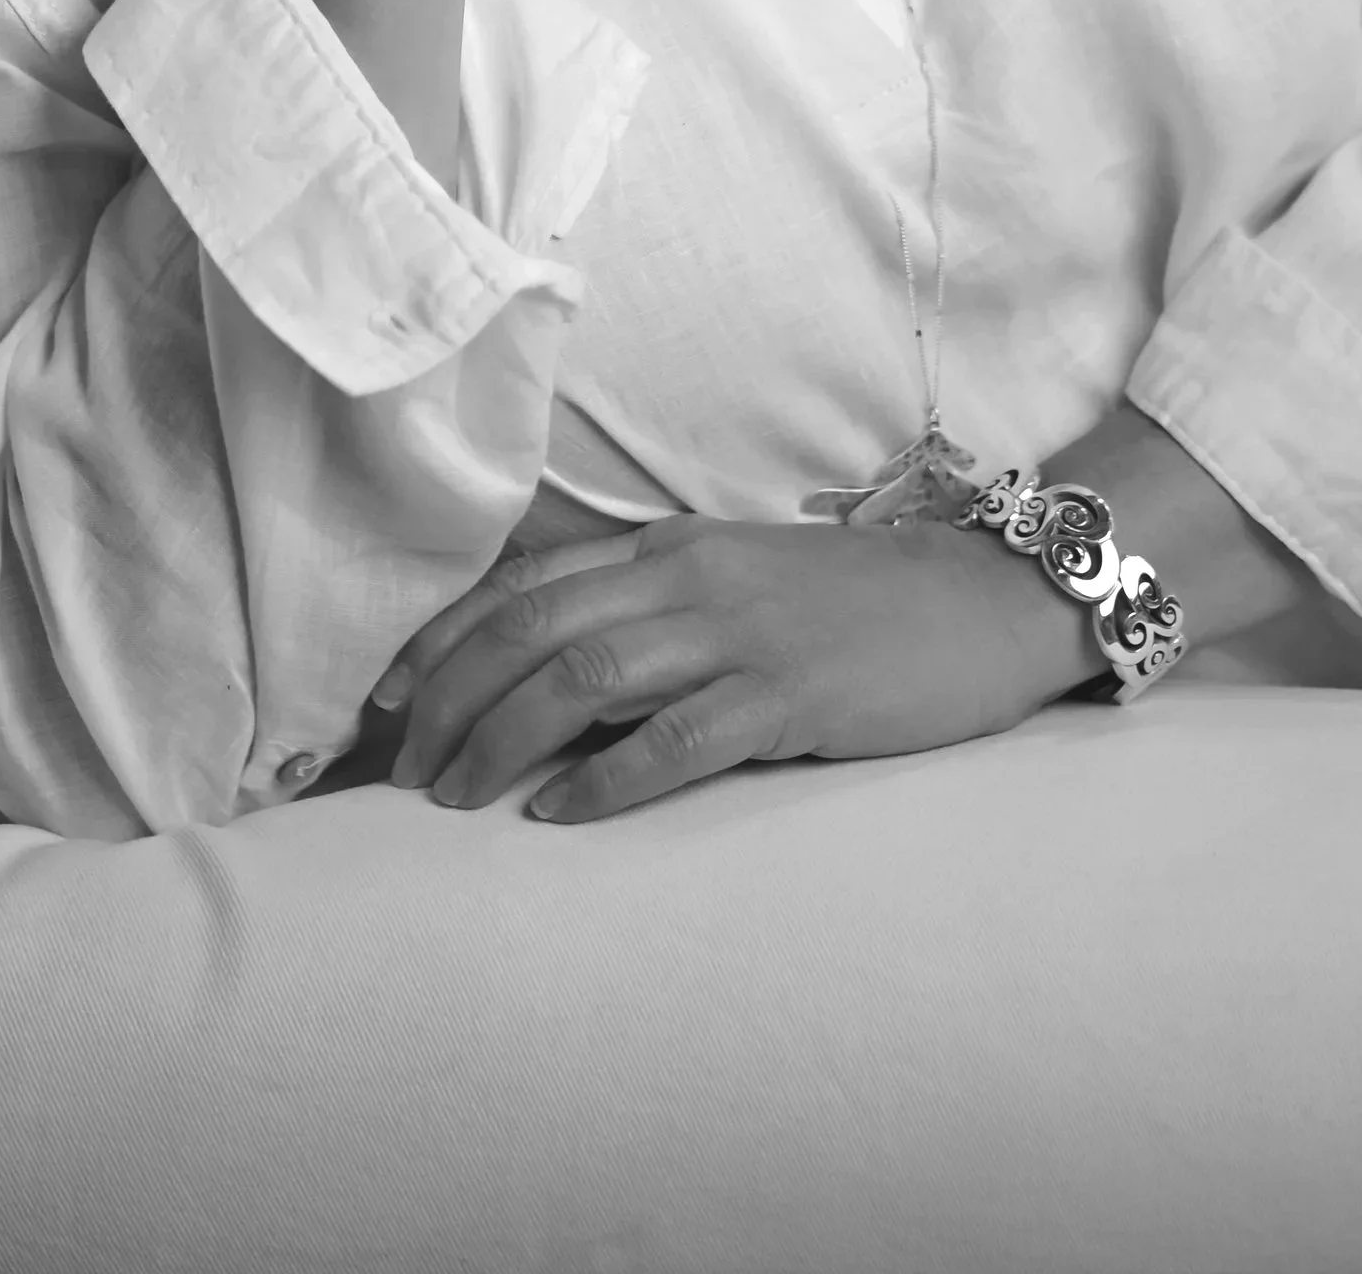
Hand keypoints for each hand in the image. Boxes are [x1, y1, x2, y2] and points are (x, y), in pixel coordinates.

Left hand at [374, 511, 1092, 824]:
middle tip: (407, 769)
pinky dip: (609, 777)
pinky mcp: (790, 692)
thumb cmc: (848, 607)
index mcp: (668, 549)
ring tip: (459, 797)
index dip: (443, 640)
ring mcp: (739, 632)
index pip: (525, 586)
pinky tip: (564, 813)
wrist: (976, 602)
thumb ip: (649, 613)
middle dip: (452, 698)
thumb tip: (548, 678)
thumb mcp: (732, 583)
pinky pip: (679, 737)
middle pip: (534, 629)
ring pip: (586, 675)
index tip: (385, 700)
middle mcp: (689, 578)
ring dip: (506, 739)